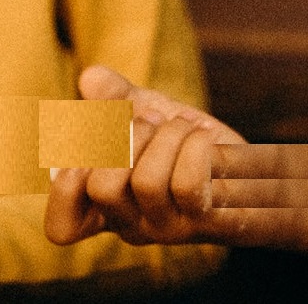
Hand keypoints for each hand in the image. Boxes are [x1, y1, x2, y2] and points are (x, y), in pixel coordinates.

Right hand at [45, 65, 307, 249]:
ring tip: (181, 129)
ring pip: (144, 179)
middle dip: (127, 135)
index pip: (62, 228)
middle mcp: (131, 225)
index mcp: (104, 209)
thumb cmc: (187, 141)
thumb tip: (90, 78)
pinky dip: (193, 144)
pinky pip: (186, 182)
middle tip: (150, 126)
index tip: (93, 146)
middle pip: (102, 186)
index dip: (67, 185)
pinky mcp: (205, 218)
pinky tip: (202, 137)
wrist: (246, 159)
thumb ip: (115, 97)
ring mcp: (168, 227)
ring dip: (166, 135)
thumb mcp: (146, 112)